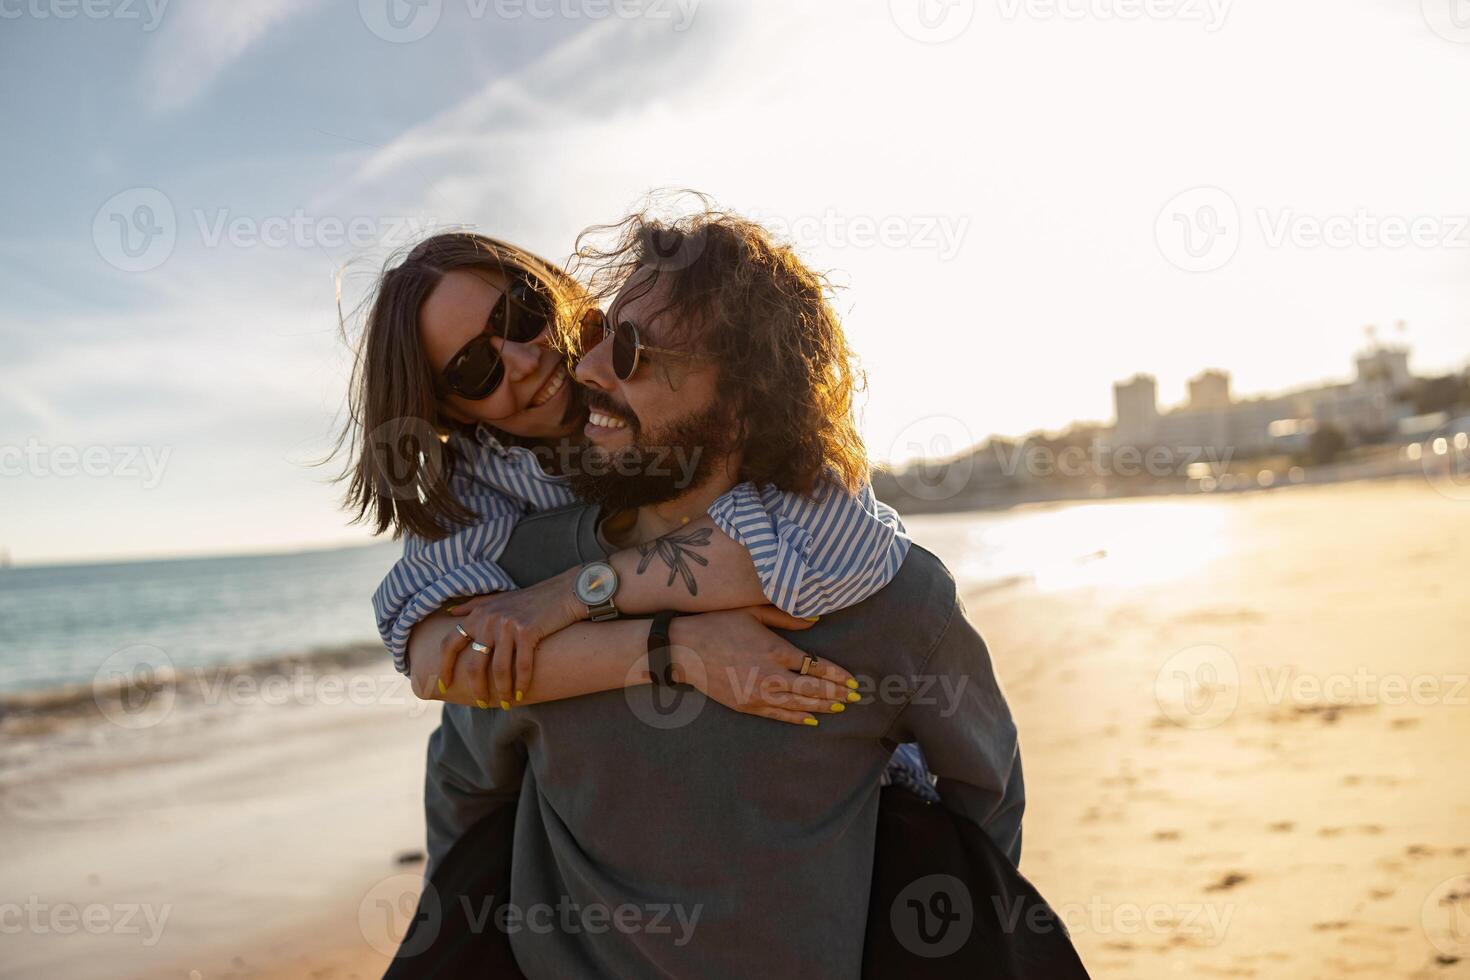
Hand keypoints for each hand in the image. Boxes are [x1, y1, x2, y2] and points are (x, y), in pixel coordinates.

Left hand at [442, 572, 581, 704]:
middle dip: (477, 688)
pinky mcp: (528, 632)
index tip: (443, 686)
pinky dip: (521, 683)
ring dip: (502, 690)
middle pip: (475, 664)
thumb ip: (473, 605)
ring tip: (506, 702)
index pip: (450, 643)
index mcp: (478, 614)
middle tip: (482, 702)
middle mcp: (489, 619)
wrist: (563, 592)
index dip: (444, 667)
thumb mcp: (498, 598)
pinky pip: (522, 665)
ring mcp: (508, 626)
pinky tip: (521, 693)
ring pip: (499, 669)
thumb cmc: (530, 599)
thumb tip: (450, 612)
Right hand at [669, 606, 859, 725]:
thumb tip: (816, 620)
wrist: (685, 650)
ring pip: (800, 704)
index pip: (816, 665)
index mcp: (776, 650)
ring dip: (823, 706)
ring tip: (841, 707)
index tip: (852, 679)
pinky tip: (813, 718)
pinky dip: (798, 717)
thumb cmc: (718, 624)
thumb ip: (786, 617)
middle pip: (813, 689)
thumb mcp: (753, 612)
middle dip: (837, 693)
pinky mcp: (747, 705)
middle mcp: (771, 675)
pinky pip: (779, 715)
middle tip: (856, 696)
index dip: (837, 674)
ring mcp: (759, 693)